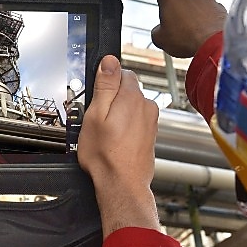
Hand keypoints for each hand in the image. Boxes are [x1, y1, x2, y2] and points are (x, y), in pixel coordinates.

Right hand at [78, 56, 160, 236]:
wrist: (123, 184)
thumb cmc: (106, 155)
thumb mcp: (95, 115)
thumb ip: (105, 85)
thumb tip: (109, 61)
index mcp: (132, 97)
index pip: (121, 72)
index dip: (105, 83)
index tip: (96, 98)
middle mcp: (146, 106)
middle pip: (126, 89)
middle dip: (112, 99)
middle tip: (98, 119)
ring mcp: (151, 121)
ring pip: (131, 106)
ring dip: (119, 114)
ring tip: (105, 133)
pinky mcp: (151, 134)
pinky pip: (135, 121)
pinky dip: (125, 127)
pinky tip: (115, 141)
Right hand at [141, 0, 226, 57]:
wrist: (215, 44)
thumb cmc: (186, 40)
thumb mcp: (160, 39)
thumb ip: (157, 31)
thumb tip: (162, 30)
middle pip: (176, 1)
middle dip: (176, 13)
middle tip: (178, 31)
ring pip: (193, 7)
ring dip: (192, 18)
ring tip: (193, 35)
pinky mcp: (218, 6)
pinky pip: (208, 13)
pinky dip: (206, 21)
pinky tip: (206, 34)